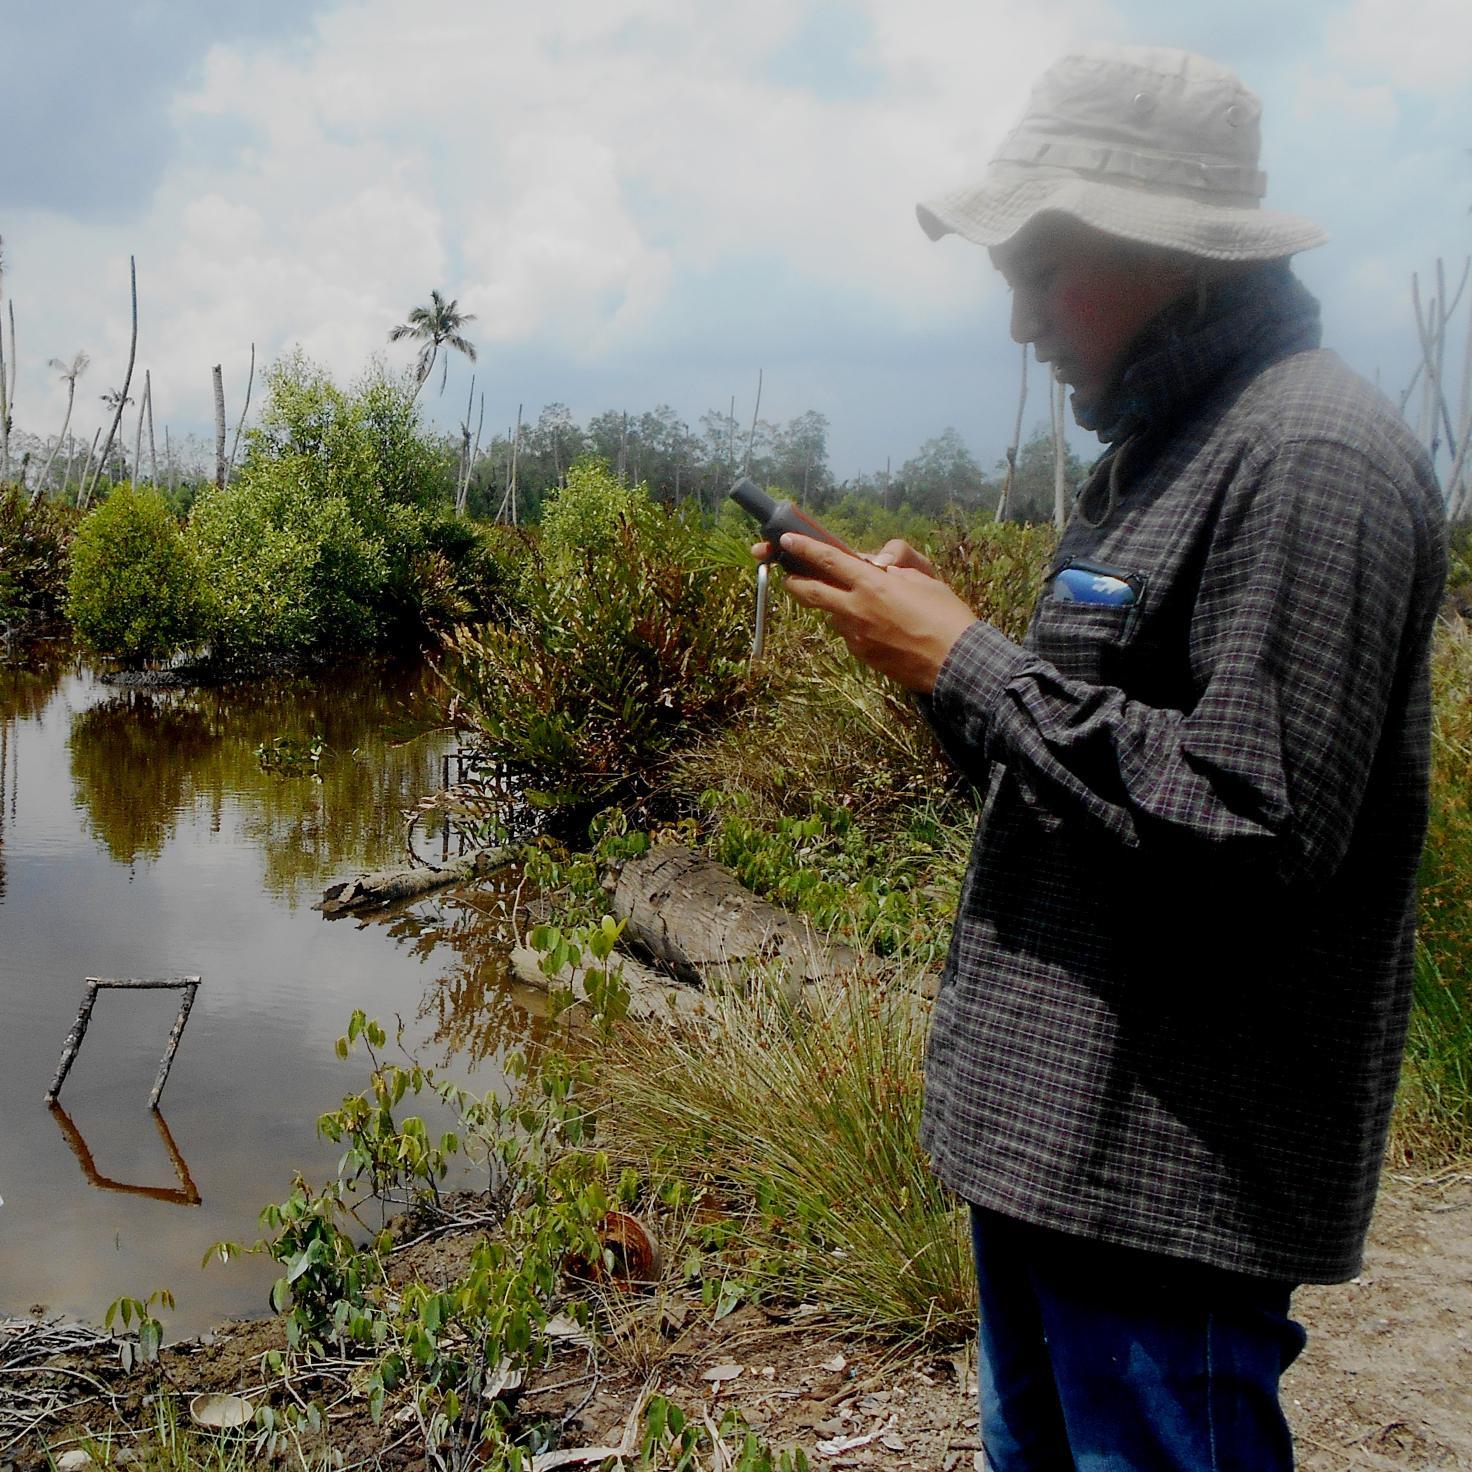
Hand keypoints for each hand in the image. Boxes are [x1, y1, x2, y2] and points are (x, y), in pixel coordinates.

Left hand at [773, 532, 977, 693]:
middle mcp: (857, 609)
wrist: (957, 664)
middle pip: (811, 593)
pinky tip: (879, 629)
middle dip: (795, 583)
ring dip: (836, 607)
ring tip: (860, 605)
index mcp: (872, 584)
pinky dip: (855, 627)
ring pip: (832, 616)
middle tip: (791, 578)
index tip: (787, 541)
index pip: (828, 560)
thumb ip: (894, 573)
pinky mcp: (863, 656)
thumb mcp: (923, 580)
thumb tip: (879, 572)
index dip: (804, 549)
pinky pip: (850, 636)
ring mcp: (856, 636)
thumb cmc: (947, 616)